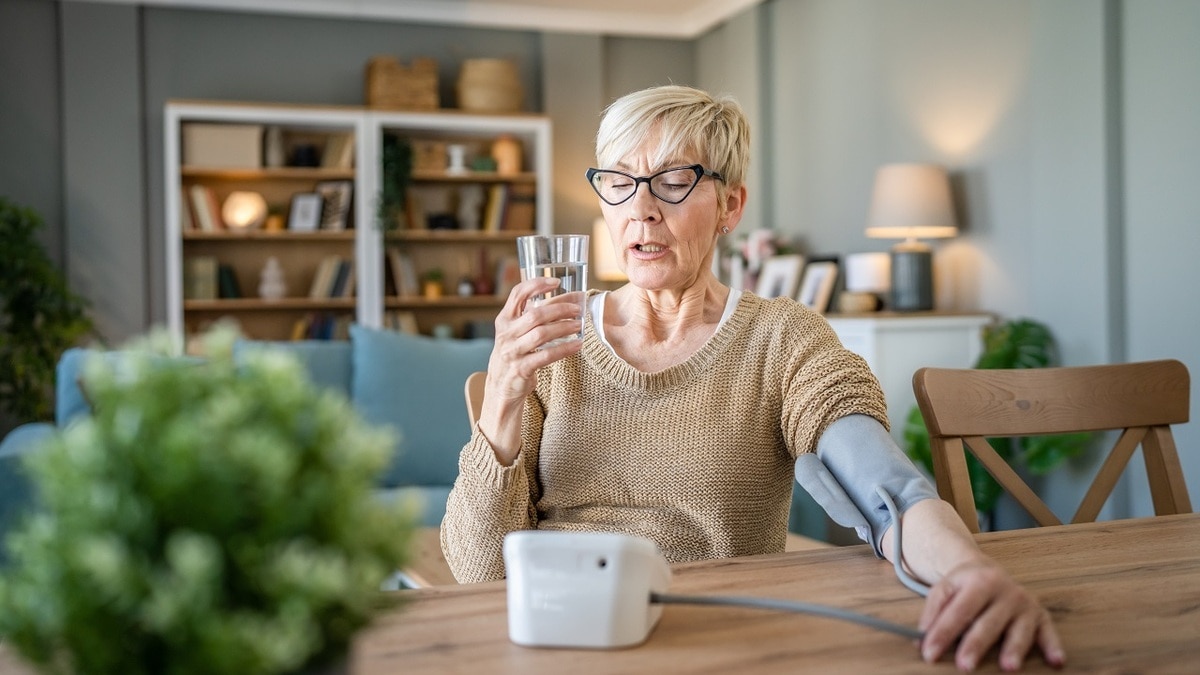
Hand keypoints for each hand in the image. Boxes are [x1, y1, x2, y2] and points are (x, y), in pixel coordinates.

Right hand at [478, 277, 582, 462]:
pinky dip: (564, 349)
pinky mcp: (521, 369)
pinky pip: (546, 356)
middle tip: (578, 308)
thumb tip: (561, 299)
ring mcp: (512, 352)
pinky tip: (577, 345)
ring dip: (564, 327)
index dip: (536, 284)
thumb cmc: (514, 357)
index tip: (555, 281)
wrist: (500, 389)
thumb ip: (529, 317)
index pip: (517, 294)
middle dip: (559, 308)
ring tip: (580, 325)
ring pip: (541, 333)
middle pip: (535, 314)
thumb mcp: (515, 334)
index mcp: (504, 320)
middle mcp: (506, 334)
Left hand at [919, 559, 1064, 670]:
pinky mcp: (1041, 615)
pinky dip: (1054, 646)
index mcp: (978, 582)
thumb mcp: (944, 589)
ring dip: (1014, 649)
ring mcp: (1024, 604)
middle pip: (988, 622)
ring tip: (1008, 667)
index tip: (930, 653)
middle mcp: (1005, 591)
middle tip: (965, 665)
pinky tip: (1056, 661)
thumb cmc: (964, 587)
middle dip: (976, 645)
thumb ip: (933, 612)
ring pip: (1019, 629)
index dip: (943, 633)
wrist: (987, 570)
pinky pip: (1049, 632)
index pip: (958, 611)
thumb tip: (921, 639)